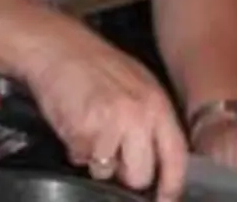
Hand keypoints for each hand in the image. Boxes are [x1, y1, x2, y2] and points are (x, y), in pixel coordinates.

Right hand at [22, 33, 187, 200]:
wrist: (60, 48)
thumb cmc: (97, 67)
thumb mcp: (139, 88)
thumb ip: (151, 122)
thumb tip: (157, 158)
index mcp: (158, 106)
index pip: (176, 156)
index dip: (172, 185)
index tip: (167, 199)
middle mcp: (140, 117)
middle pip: (141, 175)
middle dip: (126, 174)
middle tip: (113, 153)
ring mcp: (111, 125)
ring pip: (106, 171)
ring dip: (97, 160)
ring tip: (91, 130)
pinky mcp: (83, 131)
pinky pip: (81, 159)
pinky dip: (76, 149)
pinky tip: (76, 124)